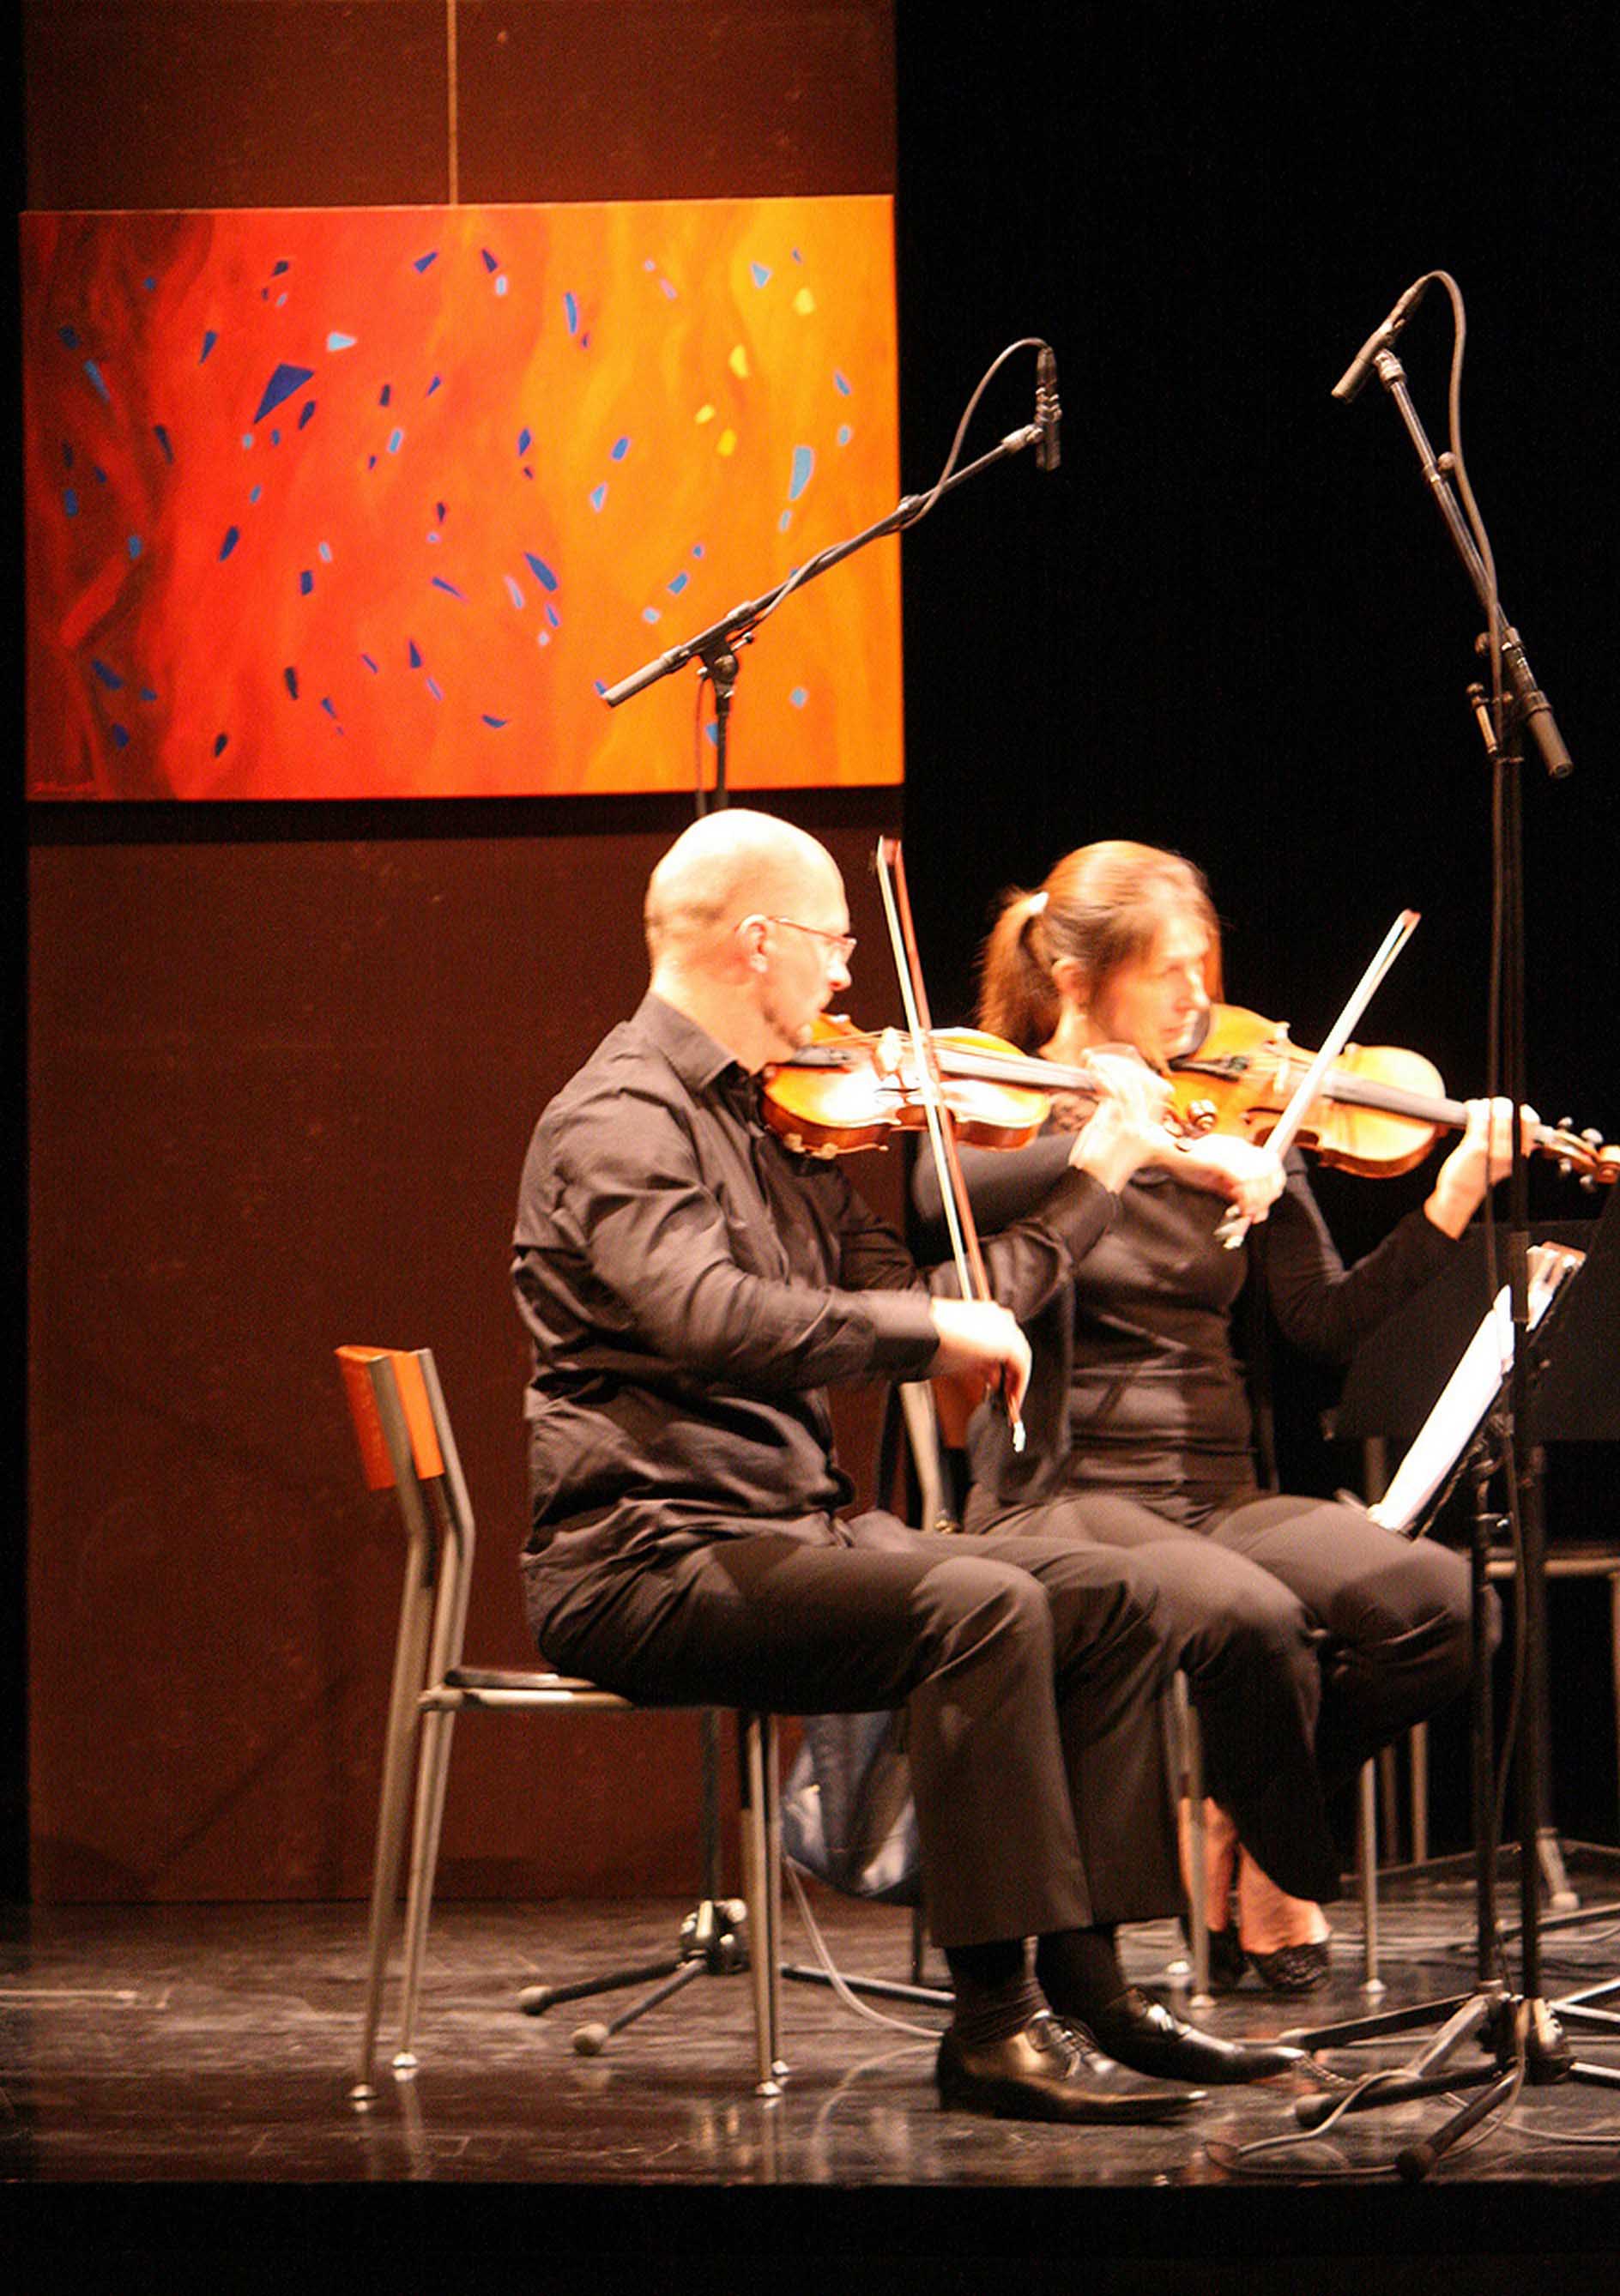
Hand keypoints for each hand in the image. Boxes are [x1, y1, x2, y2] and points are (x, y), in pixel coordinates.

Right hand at [928, 1298, 1031, 1421]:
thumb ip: (978, 1360)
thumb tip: (990, 1375)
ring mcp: (1006, 1328)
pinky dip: (1018, 1384)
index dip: (1001, 1365)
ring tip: (1008, 1399)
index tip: (997, 1381)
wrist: (924, 1331)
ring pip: (1020, 1358)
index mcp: (986, 1314)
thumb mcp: (957, 1350)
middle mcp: (999, 1317)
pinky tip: (1011, 1398)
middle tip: (1005, 1392)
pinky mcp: (1008, 1342)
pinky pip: (1021, 1368)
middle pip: (1013, 1349)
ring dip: (1015, 1380)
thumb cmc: (930, 1339)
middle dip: (1009, 1373)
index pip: (1001, 1341)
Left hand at [1065, 1053, 1174, 1191]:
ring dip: (1111, 1068)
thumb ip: (1110, 1110)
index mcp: (1147, 1130)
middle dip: (1121, 1065)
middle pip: (1145, 1083)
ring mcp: (1140, 1129)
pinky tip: (1094, 1071)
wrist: (1091, 1187)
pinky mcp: (1128, 1130)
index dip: (1133, 1070)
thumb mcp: (1104, 1132)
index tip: (1112, 1061)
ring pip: (1133, 1085)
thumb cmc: (1092, 1165)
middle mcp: (1148, 1129)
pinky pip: (1120, 1094)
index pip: (1152, 1089)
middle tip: (1098, 1060)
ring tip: (1093, 1062)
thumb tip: (1107, 1086)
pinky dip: (1106, 1078)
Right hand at [1161, 1131, 1286, 1221]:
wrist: (1162, 1151)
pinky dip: (1247, 1199)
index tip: (1263, 1207)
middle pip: (1272, 1167)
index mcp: (1239, 1148)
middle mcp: (1239, 1147)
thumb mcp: (1214, 1180)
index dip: (1272, 1187)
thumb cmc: (1184, 1164)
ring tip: (1248, 1213)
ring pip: (1261, 1176)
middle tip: (1257, 1212)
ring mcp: (1231, 1153)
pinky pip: (1244, 1181)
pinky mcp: (1221, 1161)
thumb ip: (1234, 1192)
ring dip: (1259, 1199)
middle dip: (1269, 1193)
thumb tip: (1254, 1211)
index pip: (1271, 1163)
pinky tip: (1241, 1209)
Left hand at [1425, 1097, 1536, 1237]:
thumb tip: (1521, 1125)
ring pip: (1497, 1113)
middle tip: (1492, 1105)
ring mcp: (1494, 1149)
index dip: (1523, 1110)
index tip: (1512, 1108)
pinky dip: (1474, 1107)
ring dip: (1486, 1104)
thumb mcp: (1504, 1162)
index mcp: (1520, 1154)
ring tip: (1479, 1107)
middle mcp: (1511, 1152)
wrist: (1461, 1194)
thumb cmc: (1479, 1174)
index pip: (1533, 1124)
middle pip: (1515, 1114)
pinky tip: (1471, 1109)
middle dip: (1501, 1104)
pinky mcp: (1477, 1147)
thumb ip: (1514, 1146)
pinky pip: (1479, 1116)